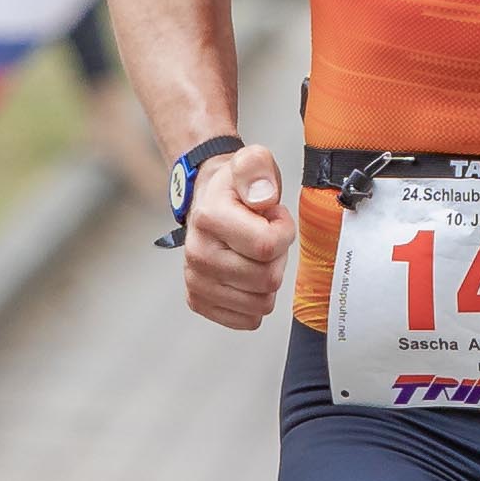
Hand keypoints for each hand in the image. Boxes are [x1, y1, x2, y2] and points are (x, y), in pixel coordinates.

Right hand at [179, 141, 291, 329]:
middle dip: (276, 257)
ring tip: (253, 252)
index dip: (283, 231)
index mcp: (209, 218)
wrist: (207, 200)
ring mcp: (196, 280)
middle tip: (263, 235)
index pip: (267, 246)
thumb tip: (262, 199)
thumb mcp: (252, 160)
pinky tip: (245, 273)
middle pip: (267, 279)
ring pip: (260, 303)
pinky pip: (247, 320)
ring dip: (266, 278)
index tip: (273, 216)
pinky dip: (254, 299)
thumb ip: (258, 168)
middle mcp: (197, 254)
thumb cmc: (236, 186)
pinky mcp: (199, 300)